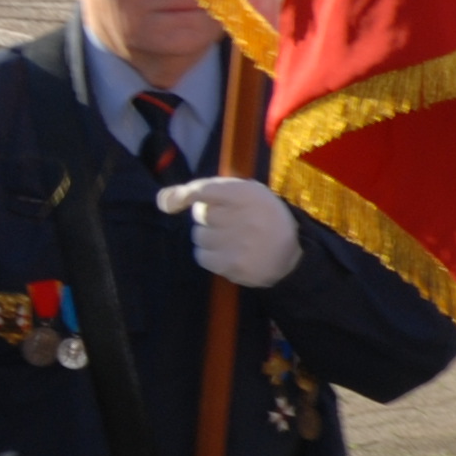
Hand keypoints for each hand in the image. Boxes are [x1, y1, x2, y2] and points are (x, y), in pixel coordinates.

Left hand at [155, 174, 300, 288]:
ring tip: (232, 239)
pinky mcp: (234, 266)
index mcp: (247, 194)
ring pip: (199, 237)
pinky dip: (209, 255)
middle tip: (229, 222)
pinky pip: (201, 257)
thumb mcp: (244, 192)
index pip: (204, 191)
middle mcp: (243, 217)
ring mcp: (238, 244)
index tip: (170, 203)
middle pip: (200, 215)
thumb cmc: (261, 216)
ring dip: (208, 237)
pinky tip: (228, 253)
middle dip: (208, 217)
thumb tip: (162, 201)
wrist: (292, 254)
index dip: (183, 196)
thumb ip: (204, 189)